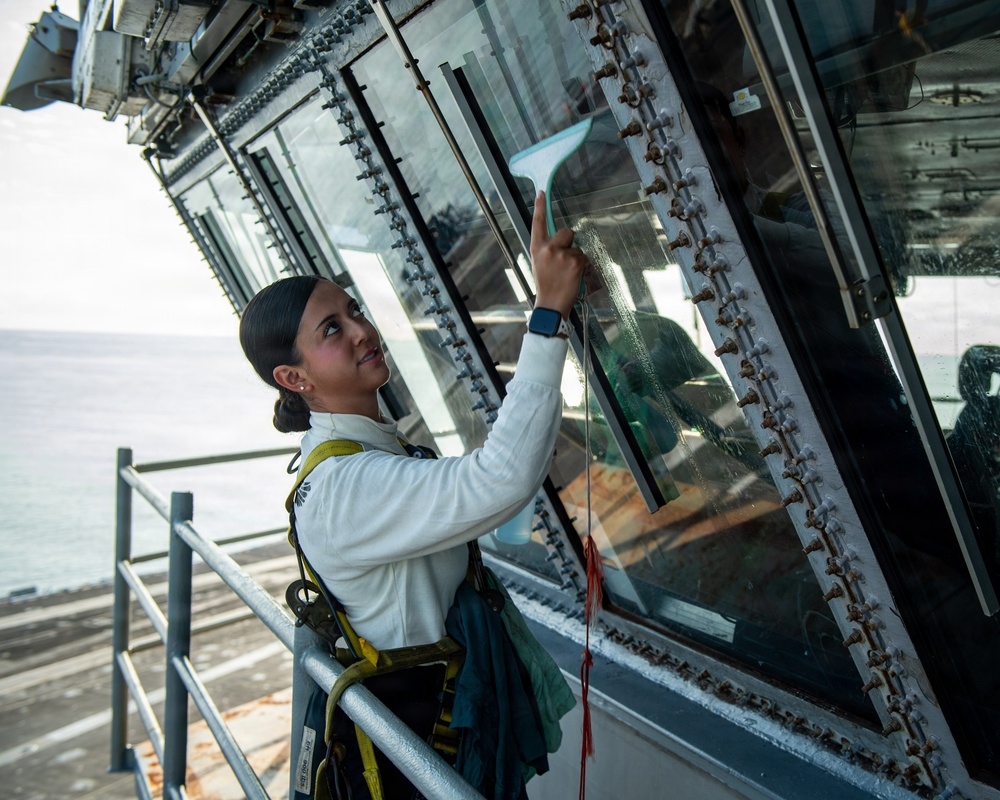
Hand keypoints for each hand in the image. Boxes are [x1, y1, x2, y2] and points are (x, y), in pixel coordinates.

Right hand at [529, 191, 588, 318]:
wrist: (550, 304)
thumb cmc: (546, 284)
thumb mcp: (540, 263)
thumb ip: (547, 249)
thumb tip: (561, 239)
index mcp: (537, 248)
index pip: (537, 223)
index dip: (539, 207)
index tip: (540, 192)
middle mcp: (548, 248)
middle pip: (567, 232)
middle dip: (569, 242)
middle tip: (564, 261)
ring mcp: (562, 255)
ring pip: (577, 248)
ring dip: (576, 259)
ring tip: (566, 274)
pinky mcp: (575, 262)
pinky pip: (583, 258)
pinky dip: (581, 267)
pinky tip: (573, 277)